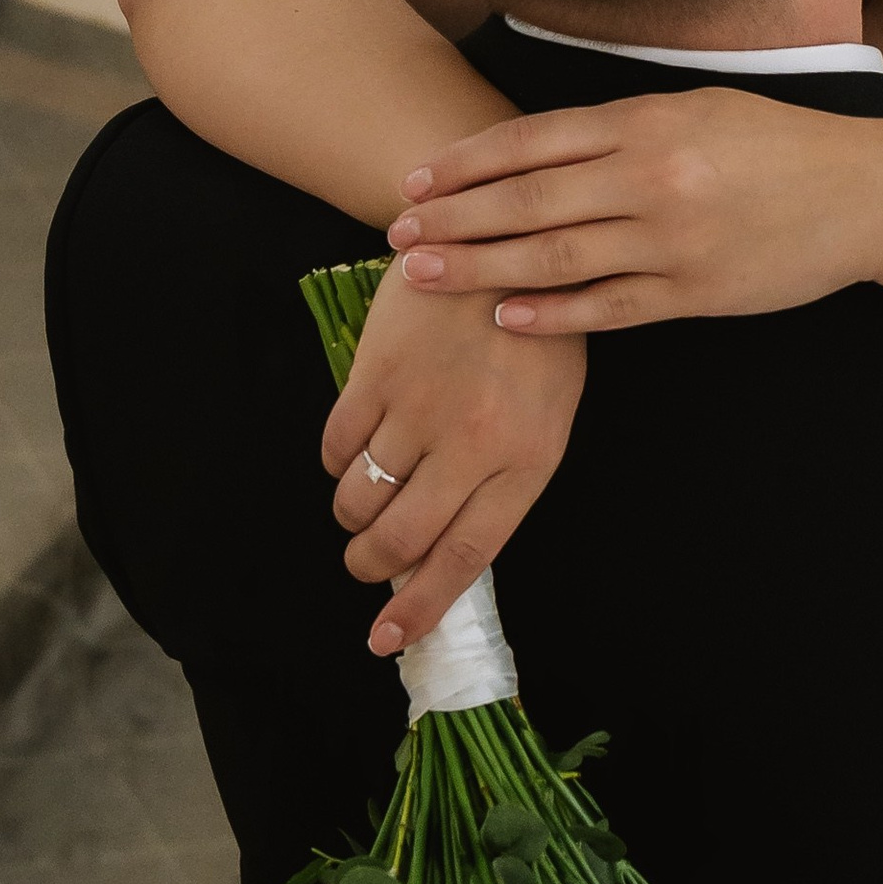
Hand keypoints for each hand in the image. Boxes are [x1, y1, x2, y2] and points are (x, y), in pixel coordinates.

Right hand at [321, 264, 585, 652]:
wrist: (503, 244)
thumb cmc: (535, 341)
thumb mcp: (546, 418)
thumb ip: (501, 485)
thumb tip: (442, 554)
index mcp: (526, 462)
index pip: (464, 557)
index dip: (419, 608)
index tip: (387, 639)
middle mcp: (472, 444)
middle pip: (400, 538)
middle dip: (371, 565)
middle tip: (363, 563)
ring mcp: (420, 407)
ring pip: (359, 497)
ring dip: (351, 516)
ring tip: (360, 508)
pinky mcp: (377, 373)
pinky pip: (336, 444)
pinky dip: (335, 462)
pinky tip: (351, 451)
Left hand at [385, 88, 882, 332]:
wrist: (862, 193)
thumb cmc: (773, 145)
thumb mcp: (695, 108)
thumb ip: (619, 126)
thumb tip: (533, 145)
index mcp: (647, 123)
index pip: (533, 141)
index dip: (466, 163)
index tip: (414, 181)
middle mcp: (652, 178)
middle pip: (528, 201)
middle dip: (454, 220)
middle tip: (394, 234)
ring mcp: (671, 241)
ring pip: (555, 257)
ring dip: (480, 268)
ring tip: (423, 277)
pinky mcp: (695, 294)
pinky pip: (607, 308)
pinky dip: (551, 315)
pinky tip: (503, 318)